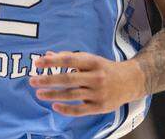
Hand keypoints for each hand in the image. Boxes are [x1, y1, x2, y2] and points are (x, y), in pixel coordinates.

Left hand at [29, 51, 145, 116]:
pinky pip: (81, 110)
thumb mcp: (90, 59)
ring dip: (53, 95)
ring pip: (72, 95)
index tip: (37, 63)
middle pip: (68, 79)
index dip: (52, 62)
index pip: (69, 61)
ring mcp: (99, 93)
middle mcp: (96, 77)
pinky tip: (55, 106)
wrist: (132, 81)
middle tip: (32, 81)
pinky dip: (67, 110)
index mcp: (93, 62)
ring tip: (39, 94)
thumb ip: (68, 58)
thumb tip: (46, 55)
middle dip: (48, 80)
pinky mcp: (101, 107)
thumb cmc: (104, 68)